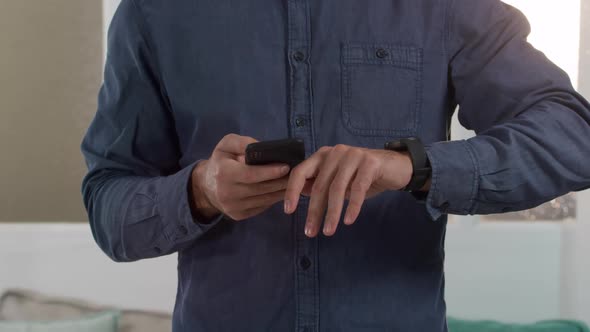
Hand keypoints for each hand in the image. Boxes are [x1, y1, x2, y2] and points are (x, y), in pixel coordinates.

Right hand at [190, 134, 290, 220]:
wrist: (206, 187)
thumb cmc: (220, 162)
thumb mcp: (226, 145)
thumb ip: (243, 143)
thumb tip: (262, 147)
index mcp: (223, 173)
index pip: (250, 174)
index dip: (270, 171)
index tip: (286, 166)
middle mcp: (227, 193)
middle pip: (260, 188)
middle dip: (280, 182)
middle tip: (296, 174)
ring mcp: (233, 207)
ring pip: (263, 200)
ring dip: (281, 192)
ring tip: (293, 182)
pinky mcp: (238, 216)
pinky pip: (261, 207)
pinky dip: (273, 199)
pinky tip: (282, 191)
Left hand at [284, 144, 413, 236]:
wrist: (396, 167)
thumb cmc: (364, 176)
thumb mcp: (339, 181)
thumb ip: (321, 184)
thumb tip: (300, 194)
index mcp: (323, 155)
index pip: (300, 172)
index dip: (292, 191)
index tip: (288, 211)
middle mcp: (335, 152)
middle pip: (319, 185)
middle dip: (314, 211)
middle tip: (310, 232)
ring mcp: (353, 155)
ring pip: (337, 189)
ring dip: (332, 213)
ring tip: (328, 231)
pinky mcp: (370, 163)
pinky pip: (358, 188)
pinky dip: (352, 207)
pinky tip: (348, 221)